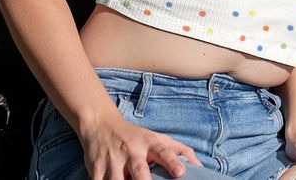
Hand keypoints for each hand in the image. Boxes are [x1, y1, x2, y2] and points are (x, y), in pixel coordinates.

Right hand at [79, 115, 199, 179]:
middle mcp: (131, 151)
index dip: (172, 162)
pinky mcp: (96, 168)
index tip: (181, 172)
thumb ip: (179, 151)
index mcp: (149, 144)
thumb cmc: (135, 137)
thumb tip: (199, 167)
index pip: (163, 152)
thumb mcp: (158, 138)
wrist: (101, 124)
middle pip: (139, 171)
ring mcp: (113, 160)